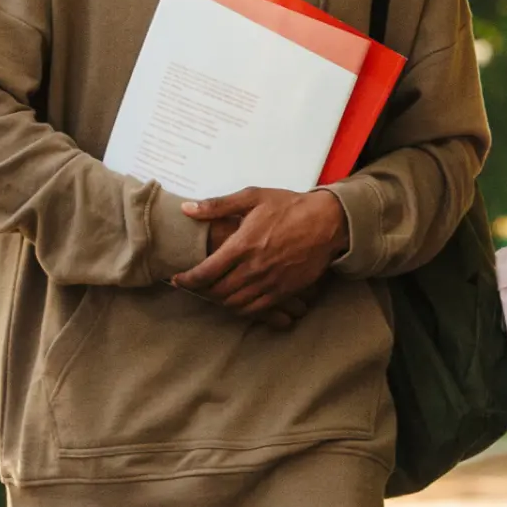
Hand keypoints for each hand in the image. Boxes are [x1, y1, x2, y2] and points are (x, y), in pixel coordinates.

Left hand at [172, 187, 344, 315]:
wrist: (328, 222)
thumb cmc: (289, 207)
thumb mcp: (253, 197)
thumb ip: (218, 206)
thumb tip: (187, 210)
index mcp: (242, 245)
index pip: (205, 272)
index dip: (187, 279)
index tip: (178, 278)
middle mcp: (254, 268)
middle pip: (217, 291)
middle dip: (201, 291)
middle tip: (195, 284)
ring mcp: (270, 282)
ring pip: (234, 304)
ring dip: (220, 300)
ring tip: (214, 291)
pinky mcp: (284, 291)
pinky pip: (255, 309)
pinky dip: (240, 308)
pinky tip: (236, 299)